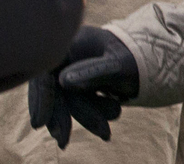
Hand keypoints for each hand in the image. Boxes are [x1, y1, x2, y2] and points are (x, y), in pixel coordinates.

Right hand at [29, 26, 136, 148]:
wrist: (145, 62)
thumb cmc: (134, 59)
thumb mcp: (119, 65)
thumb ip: (93, 71)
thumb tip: (63, 81)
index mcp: (73, 41)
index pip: (47, 71)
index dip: (41, 98)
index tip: (39, 123)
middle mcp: (68, 54)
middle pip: (54, 88)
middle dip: (62, 116)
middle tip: (63, 142)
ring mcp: (71, 68)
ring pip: (66, 99)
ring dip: (84, 117)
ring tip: (107, 132)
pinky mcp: (77, 82)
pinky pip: (75, 102)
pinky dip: (88, 116)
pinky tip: (103, 130)